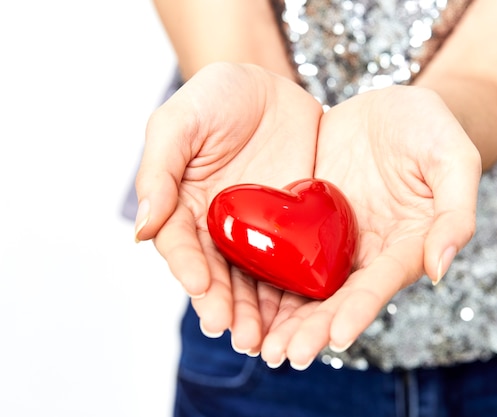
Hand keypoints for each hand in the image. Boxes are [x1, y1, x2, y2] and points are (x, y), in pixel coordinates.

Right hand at [134, 63, 321, 338]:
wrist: (272, 84)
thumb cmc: (218, 94)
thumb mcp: (181, 121)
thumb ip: (159, 171)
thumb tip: (141, 230)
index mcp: (184, 205)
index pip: (182, 246)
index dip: (190, 269)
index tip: (201, 289)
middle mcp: (218, 225)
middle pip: (218, 273)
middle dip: (224, 304)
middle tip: (236, 333)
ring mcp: (257, 228)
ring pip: (253, 278)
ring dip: (256, 311)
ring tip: (264, 340)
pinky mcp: (293, 225)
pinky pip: (292, 261)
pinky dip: (292, 290)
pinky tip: (300, 313)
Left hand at [259, 86, 481, 368]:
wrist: (390, 108)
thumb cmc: (430, 127)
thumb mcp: (453, 157)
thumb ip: (456, 210)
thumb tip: (439, 268)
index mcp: (407, 244)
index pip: (382, 284)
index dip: (360, 310)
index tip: (337, 338)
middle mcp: (369, 251)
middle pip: (339, 297)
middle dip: (313, 329)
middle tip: (282, 355)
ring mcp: (336, 238)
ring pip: (307, 285)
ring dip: (284, 317)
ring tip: (256, 345)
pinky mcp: (308, 220)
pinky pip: (284, 251)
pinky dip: (265, 278)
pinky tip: (238, 297)